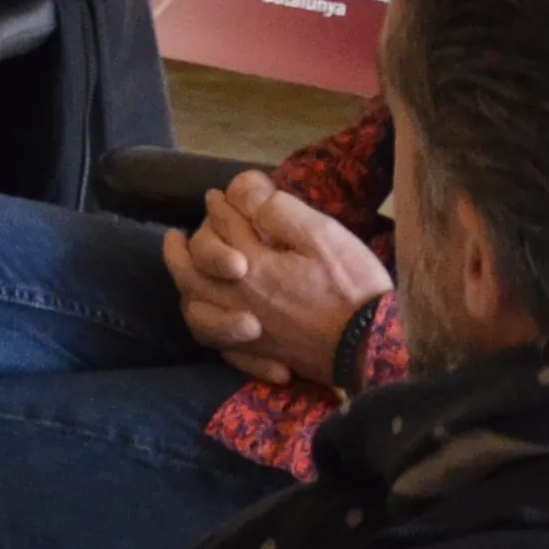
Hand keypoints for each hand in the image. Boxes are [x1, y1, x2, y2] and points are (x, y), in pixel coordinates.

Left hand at [161, 173, 391, 387]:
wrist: (374, 347)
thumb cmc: (353, 286)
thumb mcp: (323, 235)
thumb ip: (279, 212)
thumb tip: (243, 192)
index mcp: (252, 268)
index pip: (222, 229)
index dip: (219, 207)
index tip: (217, 196)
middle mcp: (238, 301)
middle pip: (192, 273)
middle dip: (181, 249)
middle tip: (174, 235)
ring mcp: (246, 333)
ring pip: (197, 312)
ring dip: (185, 290)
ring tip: (184, 278)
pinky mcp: (261, 356)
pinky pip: (220, 348)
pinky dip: (212, 333)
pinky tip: (214, 320)